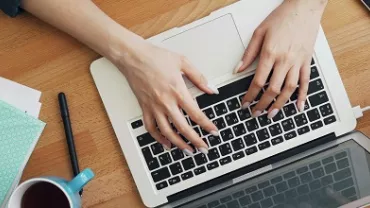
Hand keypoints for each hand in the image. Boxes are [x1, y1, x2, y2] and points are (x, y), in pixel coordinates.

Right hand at [116, 41, 218, 154]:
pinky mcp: (144, 108)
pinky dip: (158, 138)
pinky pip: (151, 128)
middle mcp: (166, 102)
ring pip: (167, 132)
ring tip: (188, 151)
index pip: (196, 114)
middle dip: (196, 140)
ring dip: (179, 144)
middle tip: (204, 148)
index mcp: (177, 91)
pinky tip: (166, 143)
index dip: (207, 125)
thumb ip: (199, 77)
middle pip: (183, 128)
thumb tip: (211, 89)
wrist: (133, 56)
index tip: (214, 132)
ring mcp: (154, 107)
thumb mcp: (182, 62)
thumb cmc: (155, 57)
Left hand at [236, 0, 326, 118]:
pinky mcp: (307, 61)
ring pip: (289, 89)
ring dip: (280, 104)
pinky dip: (302, 96)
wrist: (304, 7)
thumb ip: (248, 53)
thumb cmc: (282, 18)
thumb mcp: (259, 32)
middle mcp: (285, 60)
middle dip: (263, 104)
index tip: (245, 104)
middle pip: (273, 89)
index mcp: (270, 53)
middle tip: (256, 113)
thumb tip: (238, 69)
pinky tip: (298, 107)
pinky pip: (306, 82)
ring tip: (272, 114)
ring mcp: (298, 62)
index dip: (250, 96)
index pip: (258, 82)